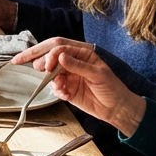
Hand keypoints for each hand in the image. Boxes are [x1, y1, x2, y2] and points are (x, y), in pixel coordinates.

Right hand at [12, 38, 145, 134]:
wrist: (116, 109)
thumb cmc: (113, 88)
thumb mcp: (98, 74)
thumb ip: (78, 65)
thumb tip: (59, 57)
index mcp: (82, 53)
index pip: (59, 46)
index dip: (48, 53)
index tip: (45, 65)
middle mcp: (73, 62)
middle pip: (49, 55)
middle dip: (40, 61)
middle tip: (39, 69)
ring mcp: (69, 75)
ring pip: (50, 72)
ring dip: (51, 80)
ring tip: (60, 87)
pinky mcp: (67, 88)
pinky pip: (54, 87)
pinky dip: (56, 91)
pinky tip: (65, 95)